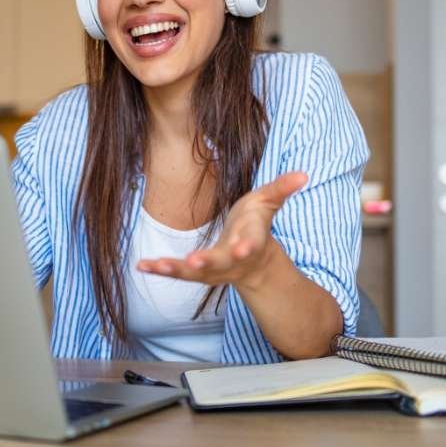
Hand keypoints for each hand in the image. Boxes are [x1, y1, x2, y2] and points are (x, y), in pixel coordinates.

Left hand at [136, 171, 307, 288]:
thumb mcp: (268, 203)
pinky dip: (160, 270)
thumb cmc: (256, 226)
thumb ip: (282, 189)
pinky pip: (176, 272)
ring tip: (156, 265)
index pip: (251, 243)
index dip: (247, 245)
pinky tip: (141, 265)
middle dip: (208, 262)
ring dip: (176, 269)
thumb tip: (303, 174)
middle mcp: (232, 259)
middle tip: (194, 262)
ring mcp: (213, 269)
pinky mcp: (196, 271)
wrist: (252, 263)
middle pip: (220, 263)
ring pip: (194, 273)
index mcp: (250, 240)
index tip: (242, 247)